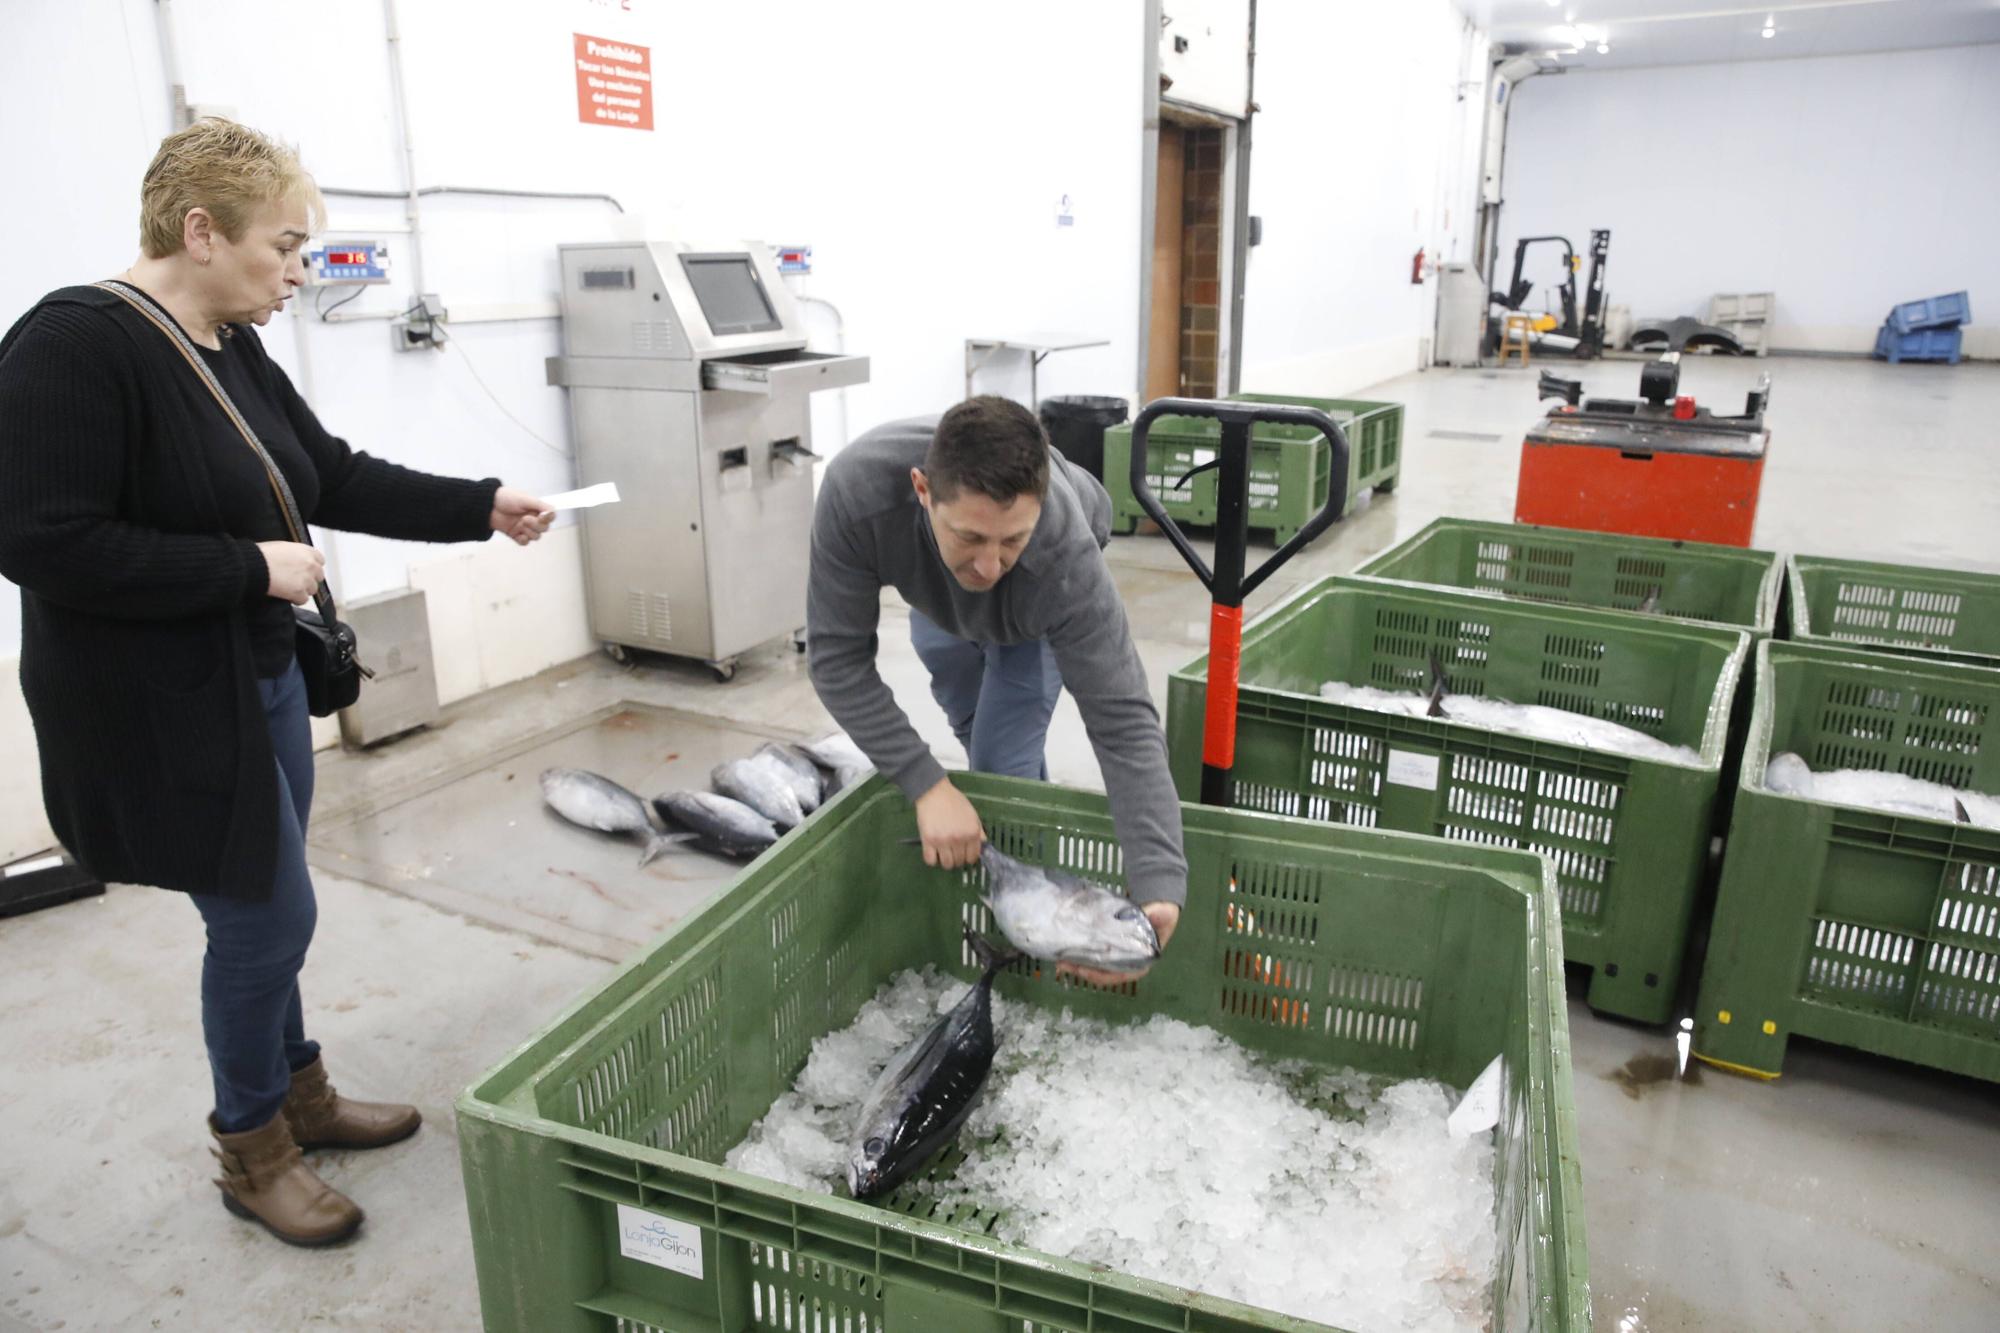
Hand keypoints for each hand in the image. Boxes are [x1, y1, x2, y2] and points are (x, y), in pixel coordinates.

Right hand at [258, 541, 325, 604]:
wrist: (254, 565)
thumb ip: (295, 555)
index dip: (311, 567)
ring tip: (289, 589)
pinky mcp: (299, 592)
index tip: (306, 571)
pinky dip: (296, 600)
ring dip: (302, 590)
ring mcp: (306, 579)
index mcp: (307, 551)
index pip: (320, 561)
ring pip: (312, 590)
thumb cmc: (262, 555)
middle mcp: (310, 565)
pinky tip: (286, 596)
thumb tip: (295, 562)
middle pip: (318, 577)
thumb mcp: (282, 547)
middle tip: (295, 581)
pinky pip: (303, 600)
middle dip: (308, 580)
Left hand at [490, 486, 554, 545]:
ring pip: (536, 536)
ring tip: (520, 523)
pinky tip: (518, 534)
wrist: (487, 506)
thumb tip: (552, 512)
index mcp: (536, 508)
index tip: (541, 515)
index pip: (550, 516)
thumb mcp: (525, 499)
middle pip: (544, 528)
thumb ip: (541, 505)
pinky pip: (525, 542)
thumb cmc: (505, 498)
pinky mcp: (515, 535)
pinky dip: (523, 539)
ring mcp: (524, 527)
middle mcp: (532, 518)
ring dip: (529, 531)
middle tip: (524, 518)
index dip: (548, 518)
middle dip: (536, 525)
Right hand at [914, 777, 983, 869]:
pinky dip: (932, 859)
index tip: (964, 854)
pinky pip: (930, 861)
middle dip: (957, 859)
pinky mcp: (928, 841)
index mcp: (972, 833)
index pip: (973, 857)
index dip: (969, 858)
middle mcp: (959, 839)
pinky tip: (933, 852)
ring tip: (943, 853)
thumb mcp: (972, 814)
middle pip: (959, 862)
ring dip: (945, 861)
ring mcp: (943, 841)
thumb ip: (979, 831)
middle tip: (952, 851)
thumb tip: (982, 845)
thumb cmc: (954, 801)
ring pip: (946, 864)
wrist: (934, 792)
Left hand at [1060, 901, 1179, 987]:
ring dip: (1077, 965)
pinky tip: (1067, 951)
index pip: (1120, 975)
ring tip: (1060, 960)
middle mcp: (1128, 963)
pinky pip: (1093, 956)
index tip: (1085, 971)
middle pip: (1102, 974)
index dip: (1101, 976)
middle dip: (1082, 971)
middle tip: (1064, 965)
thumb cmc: (1162, 914)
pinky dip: (1080, 955)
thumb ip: (1154, 915)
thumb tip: (1148, 913)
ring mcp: (1117, 956)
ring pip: (1095, 967)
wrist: (1159, 904)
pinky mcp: (1109, 948)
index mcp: (1142, 961)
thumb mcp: (1161, 914)